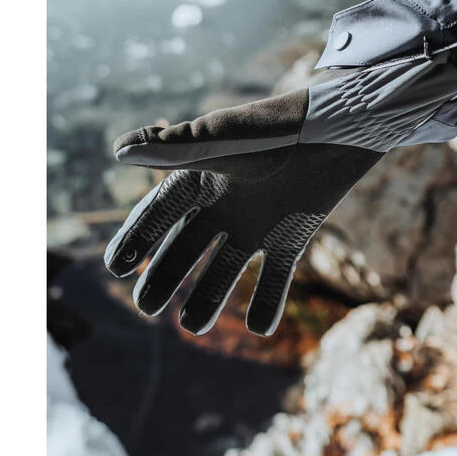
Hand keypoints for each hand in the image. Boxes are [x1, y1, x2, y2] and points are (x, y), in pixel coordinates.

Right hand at [105, 49, 456, 335]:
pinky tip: (259, 328)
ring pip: (225, 268)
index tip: (115, 268)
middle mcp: (226, 202)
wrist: (340, 127)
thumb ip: (173, 147)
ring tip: (192, 327)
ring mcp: (259, 221)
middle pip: (186, 247)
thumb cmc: (278, 127)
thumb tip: (117, 150)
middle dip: (164, 276)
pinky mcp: (293, 234)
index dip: (137, 238)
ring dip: (208, 297)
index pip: (160, 212)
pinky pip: (276, 276)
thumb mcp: (223, 138)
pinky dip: (268, 301)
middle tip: (145, 309)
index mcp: (202, 175)